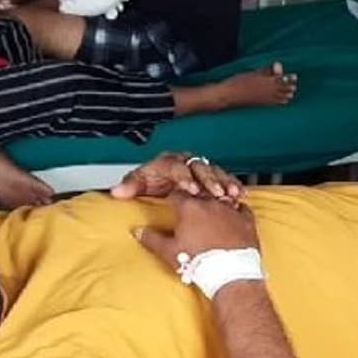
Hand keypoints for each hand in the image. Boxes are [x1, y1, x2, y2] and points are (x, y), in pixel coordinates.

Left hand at [111, 152, 244, 202]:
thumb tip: (116, 192)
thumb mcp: (140, 183)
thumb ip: (131, 186)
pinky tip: (240, 195)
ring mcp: (201, 168)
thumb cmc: (153, 181)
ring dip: (223, 183)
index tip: (190, 189)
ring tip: (230, 195)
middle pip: (200, 167)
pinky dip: (233, 186)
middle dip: (208, 180)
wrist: (164, 180)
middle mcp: (186, 161)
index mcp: (168, 161)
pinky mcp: (213, 175)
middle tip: (215, 193)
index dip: (184, 177)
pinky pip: (226, 178)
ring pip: (215, 171)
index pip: (176, 166)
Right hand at [135, 193, 259, 268]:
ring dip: (214, 200)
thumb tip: (138, 231)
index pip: (175, 193)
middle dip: (193, 197)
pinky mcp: (246, 220)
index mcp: (189, 207)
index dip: (171, 198)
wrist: (230, 274)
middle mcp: (210, 203)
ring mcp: (230, 210)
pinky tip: (232, 213)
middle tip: (190, 206)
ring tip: (210, 209)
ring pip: (220, 196)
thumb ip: (152, 239)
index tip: (170, 203)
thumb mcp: (169, 252)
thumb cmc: (198, 262)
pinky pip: (241, 207)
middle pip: (198, 192)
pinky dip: (235, 208)